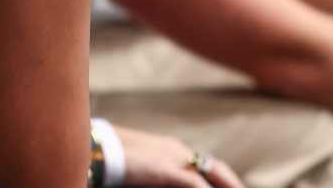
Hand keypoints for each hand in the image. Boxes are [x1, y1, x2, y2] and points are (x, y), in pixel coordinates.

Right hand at [115, 125, 243, 187]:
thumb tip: (156, 179)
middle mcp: (178, 151)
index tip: (235, 187)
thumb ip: (159, 177)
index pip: (206, 165)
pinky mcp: (165, 168)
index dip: (224, 179)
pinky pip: (193, 183)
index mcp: (173, 150)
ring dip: (227, 186)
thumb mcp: (143, 171)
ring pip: (210, 174)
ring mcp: (173, 157)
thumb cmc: (115, 161)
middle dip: (232, 183)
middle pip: (216, 169)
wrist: (98, 149)